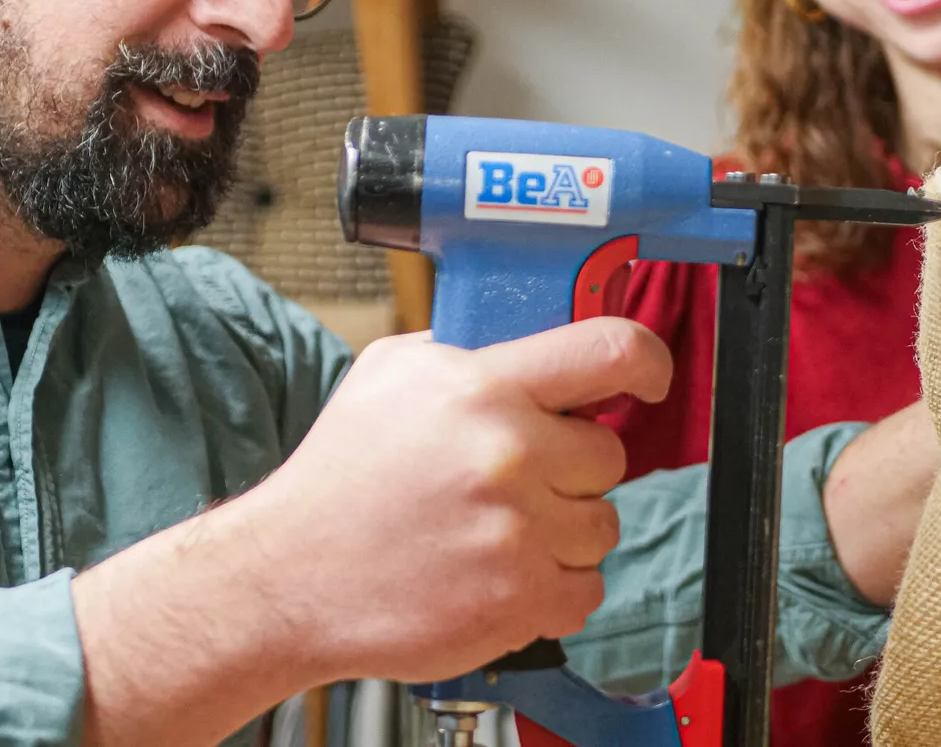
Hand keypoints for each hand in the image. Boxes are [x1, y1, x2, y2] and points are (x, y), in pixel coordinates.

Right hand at [75, 314, 672, 746]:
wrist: (290, 576)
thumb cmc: (339, 477)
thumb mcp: (390, 373)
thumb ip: (469, 352)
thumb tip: (535, 343)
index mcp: (482, 388)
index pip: (610, 351)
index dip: (647, 360)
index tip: (650, 376)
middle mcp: (509, 454)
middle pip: (609, 453)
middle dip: (572, 466)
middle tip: (519, 478)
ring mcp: (519, 530)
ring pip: (602, 525)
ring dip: (564, 529)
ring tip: (497, 529)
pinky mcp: (519, 598)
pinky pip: (587, 589)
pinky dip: (553, 587)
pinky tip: (499, 572)